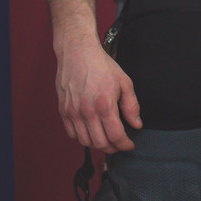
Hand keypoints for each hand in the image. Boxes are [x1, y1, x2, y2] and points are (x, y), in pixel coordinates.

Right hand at [55, 34, 140, 152]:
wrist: (77, 53)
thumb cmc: (101, 65)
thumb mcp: (124, 82)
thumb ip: (131, 106)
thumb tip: (136, 124)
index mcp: (105, 105)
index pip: (115, 136)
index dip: (124, 145)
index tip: (129, 145)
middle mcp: (87, 112)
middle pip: (100, 143)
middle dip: (112, 148)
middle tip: (119, 145)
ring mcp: (73, 112)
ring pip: (85, 141)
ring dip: (97, 145)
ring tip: (107, 141)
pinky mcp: (63, 111)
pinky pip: (72, 133)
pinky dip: (82, 138)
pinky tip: (91, 133)